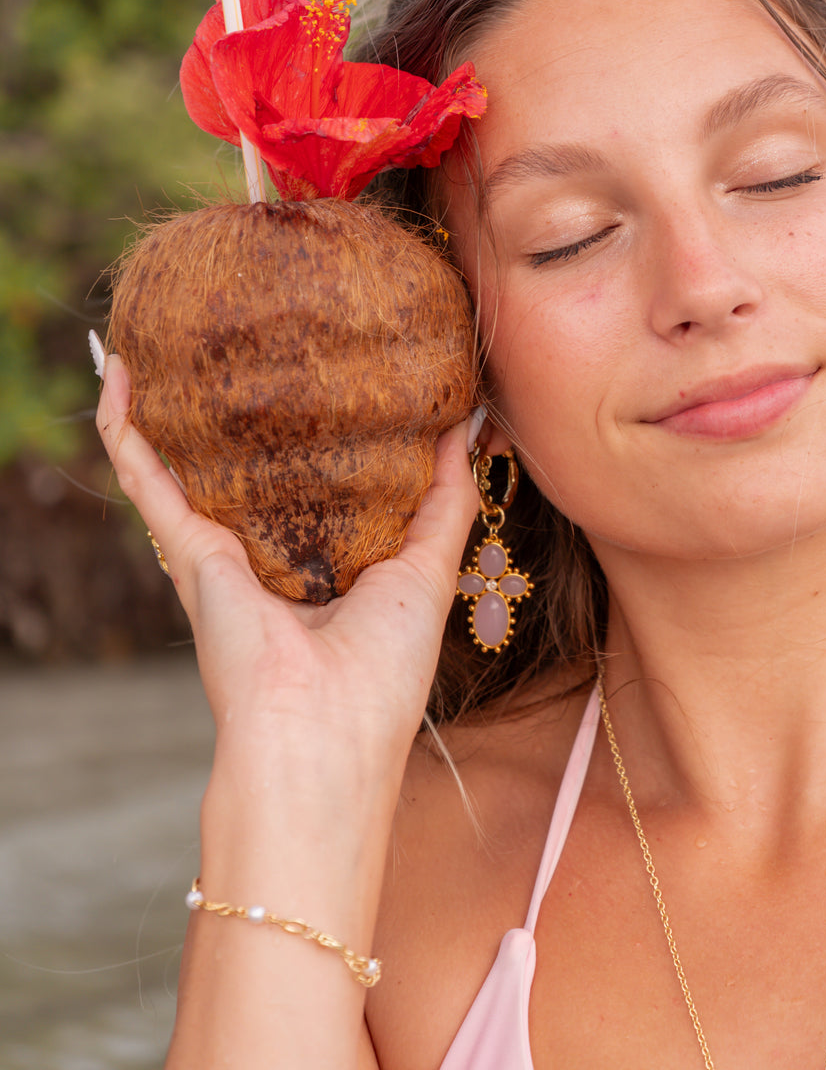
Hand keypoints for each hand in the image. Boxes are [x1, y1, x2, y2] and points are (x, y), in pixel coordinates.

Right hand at [95, 350, 480, 761]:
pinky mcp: (187, 551)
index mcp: (326, 561)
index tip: (342, 364)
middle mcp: (267, 552)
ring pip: (186, 460)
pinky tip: (117, 370)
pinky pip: (145, 475)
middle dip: (242, 407)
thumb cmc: (384, 672)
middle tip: (246, 333)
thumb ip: (447, 497)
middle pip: (250, 464)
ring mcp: (220, 550)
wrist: (322, 736)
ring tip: (160, 339)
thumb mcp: (430, 568)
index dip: (327, 427)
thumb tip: (466, 423)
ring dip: (169, 402)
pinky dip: (125, 424)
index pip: (320, 480)